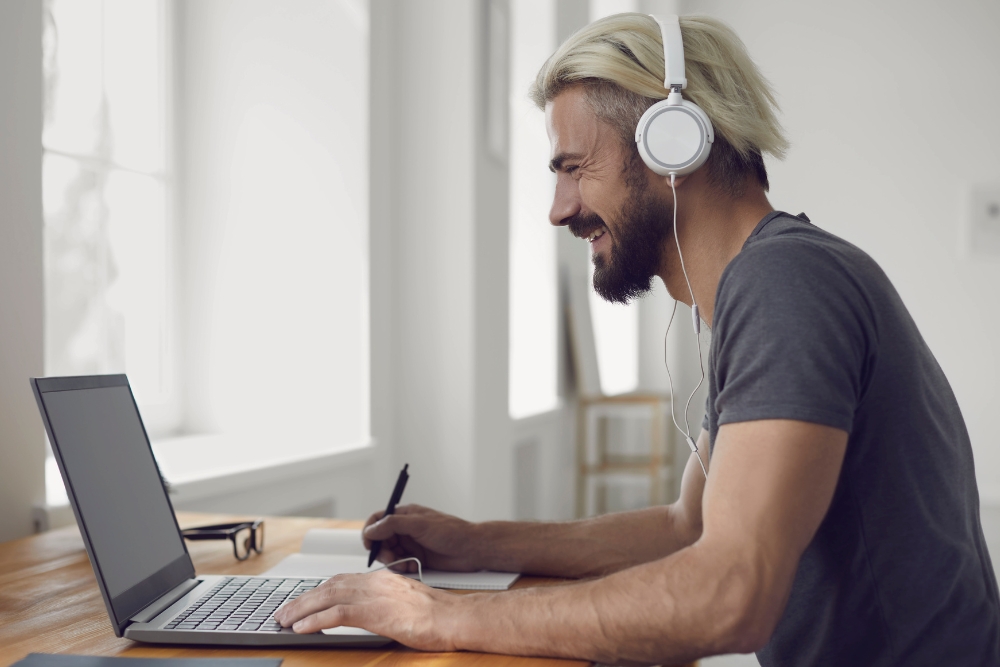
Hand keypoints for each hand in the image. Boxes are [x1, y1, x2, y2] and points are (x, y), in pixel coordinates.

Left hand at [274, 569, 461, 649]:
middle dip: (303, 599)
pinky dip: (314, 620)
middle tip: (283, 611)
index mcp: (382, 579)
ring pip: (327, 597)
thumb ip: (385, 604)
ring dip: (301, 609)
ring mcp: (373, 596)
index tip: (304, 601)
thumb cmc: (437, 616)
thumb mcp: (406, 604)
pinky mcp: (374, 613)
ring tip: (284, 619)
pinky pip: (336, 614)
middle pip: (329, 586)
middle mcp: (374, 583)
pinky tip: (302, 628)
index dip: (319, 591)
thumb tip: (372, 614)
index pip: (342, 580)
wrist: (453, 617)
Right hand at [363, 504, 481, 571]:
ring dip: (392, 561)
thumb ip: (393, 525)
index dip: (370, 531)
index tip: (369, 544)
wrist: (472, 550)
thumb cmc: (451, 532)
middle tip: (389, 558)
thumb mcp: (420, 524)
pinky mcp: (417, 558)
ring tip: (404, 564)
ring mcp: (411, 544)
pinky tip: (411, 567)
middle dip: (382, 550)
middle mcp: (406, 529)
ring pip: (389, 554)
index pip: (378, 519)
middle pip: (381, 540)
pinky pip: (400, 564)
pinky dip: (401, 567)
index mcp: (405, 515)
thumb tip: (371, 529)